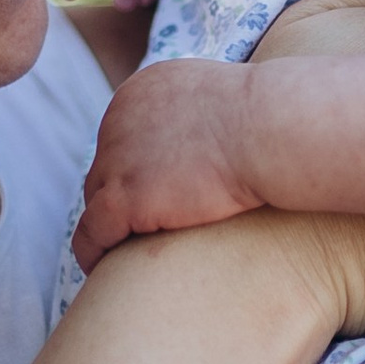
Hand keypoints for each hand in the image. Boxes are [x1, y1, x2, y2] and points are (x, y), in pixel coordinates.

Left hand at [73, 59, 262, 264]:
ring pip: (97, 202)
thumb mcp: (223, 101)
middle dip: (123, 196)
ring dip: (108, 228)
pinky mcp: (123, 198)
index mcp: (141, 92)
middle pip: (108, 168)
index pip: (125, 138)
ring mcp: (116, 158)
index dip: (138, 169)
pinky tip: (101, 271)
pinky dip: (92, 253)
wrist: (271, 130)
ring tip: (118, 255)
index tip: (153, 195)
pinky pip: (92, 234)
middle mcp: (118, 119)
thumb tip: (217, 140)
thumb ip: (203, 116)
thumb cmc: (271, 120)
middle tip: (140, 230)